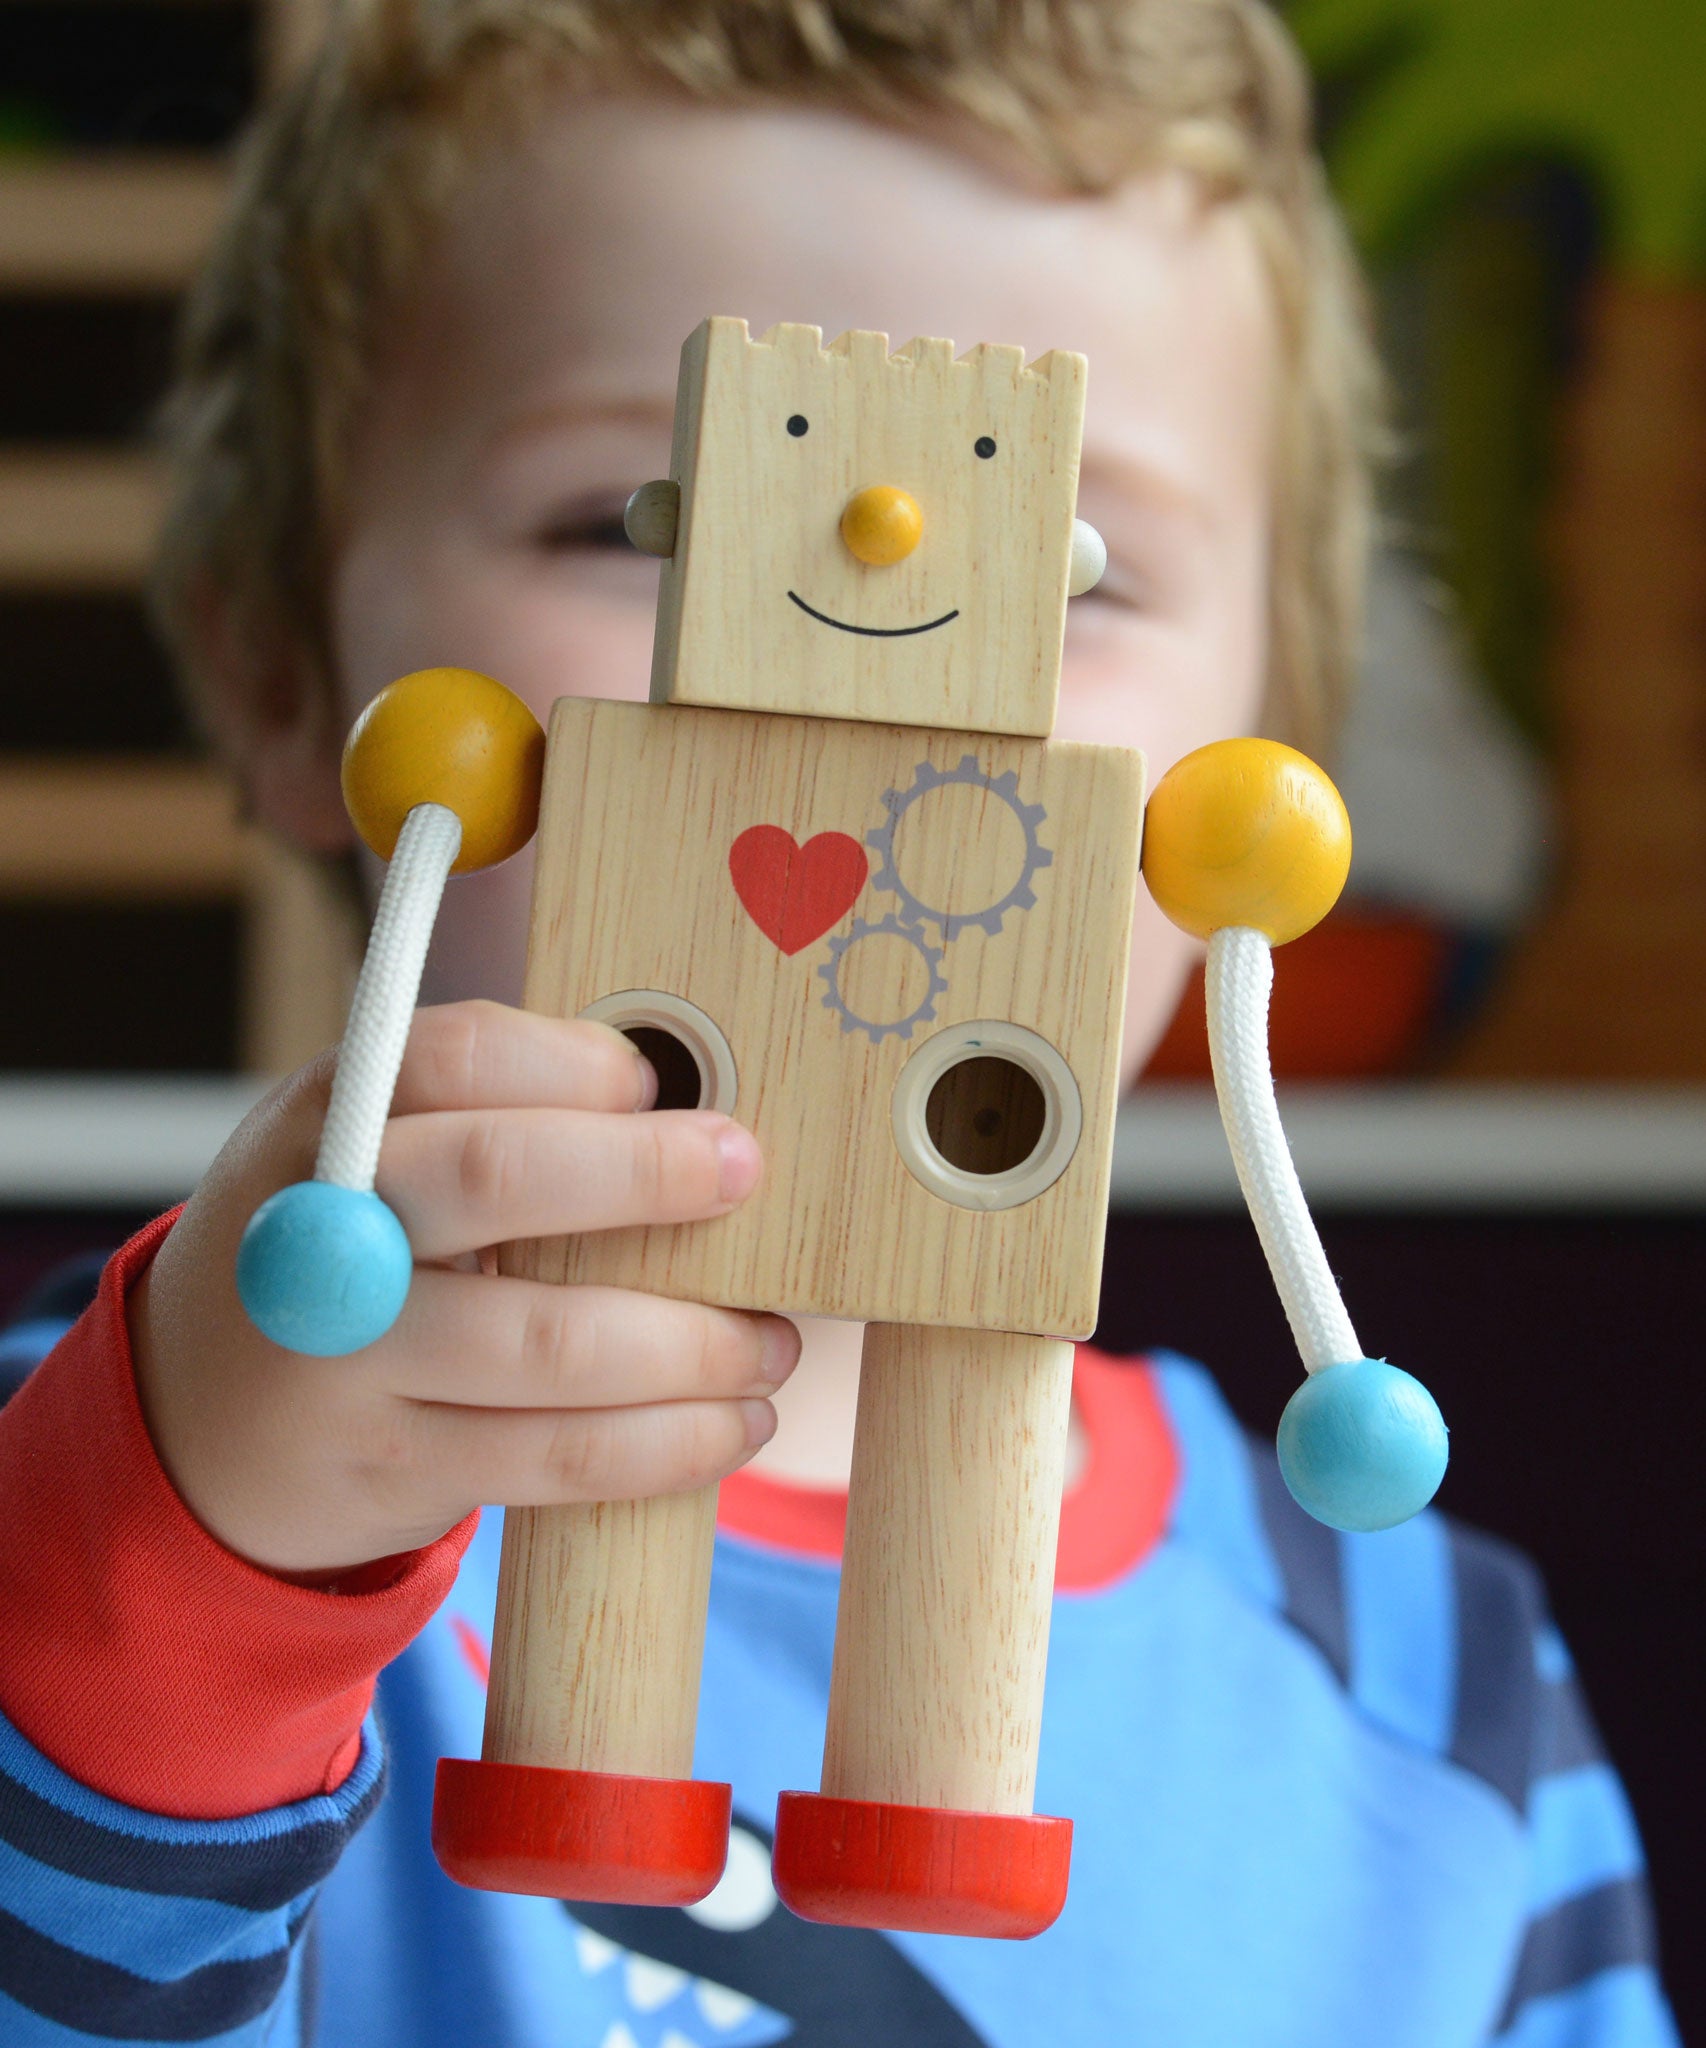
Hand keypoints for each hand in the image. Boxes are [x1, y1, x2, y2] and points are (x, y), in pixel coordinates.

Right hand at [129, 1001, 797, 1576]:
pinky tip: (732, 1423)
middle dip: (647, 1173)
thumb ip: (489, 1118)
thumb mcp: (368, 1156)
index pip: (456, 1053)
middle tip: (746, 1174)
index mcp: (328, 1123)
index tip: (663, 1087)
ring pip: (553, 1342)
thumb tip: (686, 1111)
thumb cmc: (339, 1252)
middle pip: (494, 1175)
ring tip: (772, 1344)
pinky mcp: (393, 1469)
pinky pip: (559, 1458)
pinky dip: (671, 1443)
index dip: (578, 1062)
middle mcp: (323, 1232)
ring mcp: (347, 1362)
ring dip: (697, 1343)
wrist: (199, 1423)